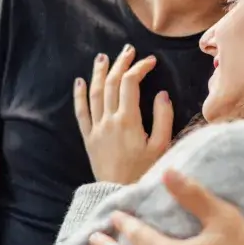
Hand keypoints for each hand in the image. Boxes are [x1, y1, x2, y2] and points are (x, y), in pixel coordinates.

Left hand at [74, 44, 172, 184]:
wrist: (119, 194)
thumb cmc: (145, 172)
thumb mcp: (162, 146)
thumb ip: (163, 118)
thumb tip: (162, 94)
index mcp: (129, 120)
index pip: (131, 83)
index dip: (140, 67)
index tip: (150, 61)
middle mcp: (109, 120)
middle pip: (112, 83)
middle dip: (120, 63)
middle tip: (128, 50)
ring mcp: (97, 128)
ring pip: (95, 93)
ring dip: (99, 73)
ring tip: (103, 57)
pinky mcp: (89, 138)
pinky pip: (81, 113)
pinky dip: (79, 95)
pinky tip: (80, 82)